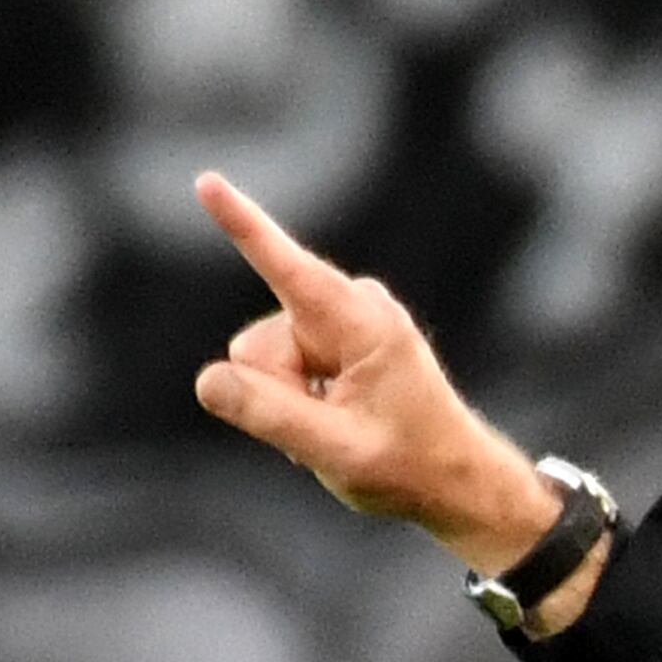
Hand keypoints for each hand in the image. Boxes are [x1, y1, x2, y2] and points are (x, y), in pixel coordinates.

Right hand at [185, 171, 573, 586]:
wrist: (453, 479)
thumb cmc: (407, 468)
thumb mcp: (336, 452)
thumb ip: (270, 416)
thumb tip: (208, 380)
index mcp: (362, 325)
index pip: (289, 268)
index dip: (242, 224)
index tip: (208, 182)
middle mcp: (352, 306)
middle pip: (259, 345)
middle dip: (276, 392)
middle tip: (330, 431)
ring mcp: (342, 318)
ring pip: (264, 358)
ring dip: (289, 400)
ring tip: (340, 426)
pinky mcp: (334, 333)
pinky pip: (283, 364)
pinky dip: (299, 398)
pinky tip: (338, 418)